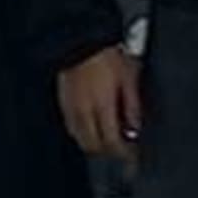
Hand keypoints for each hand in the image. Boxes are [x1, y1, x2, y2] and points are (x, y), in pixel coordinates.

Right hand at [58, 45, 144, 163]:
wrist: (80, 41)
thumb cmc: (105, 55)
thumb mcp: (128, 78)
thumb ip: (132, 106)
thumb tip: (135, 126)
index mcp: (102, 107)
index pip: (111, 142)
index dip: (123, 153)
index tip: (132, 156)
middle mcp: (84, 112)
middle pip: (94, 146)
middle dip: (109, 152)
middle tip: (122, 150)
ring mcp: (70, 110)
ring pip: (81, 140)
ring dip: (95, 144)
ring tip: (109, 140)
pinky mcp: (62, 104)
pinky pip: (72, 128)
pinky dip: (83, 133)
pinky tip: (92, 128)